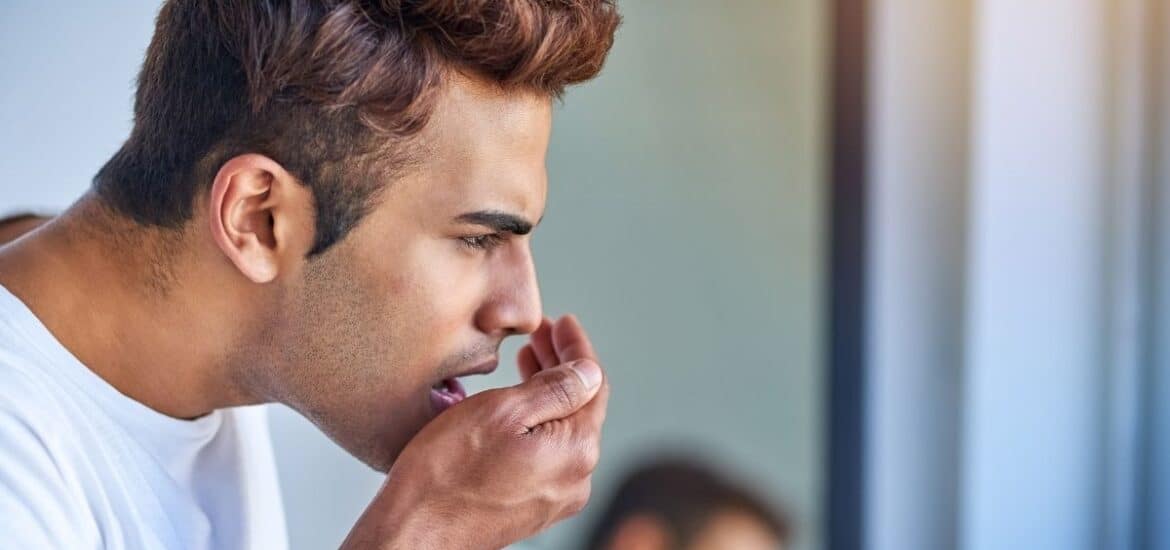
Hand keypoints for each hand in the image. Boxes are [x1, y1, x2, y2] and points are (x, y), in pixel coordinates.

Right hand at [341, 315, 609, 549]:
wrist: (414, 531)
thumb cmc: (447, 472)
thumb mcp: (502, 410)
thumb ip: (555, 389)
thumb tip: (588, 371)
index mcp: (576, 450)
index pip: (593, 384)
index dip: (577, 348)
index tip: (562, 322)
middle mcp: (576, 478)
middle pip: (580, 406)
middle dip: (562, 365)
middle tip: (540, 335)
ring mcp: (555, 496)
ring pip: (563, 428)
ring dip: (549, 391)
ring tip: (527, 360)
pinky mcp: (532, 506)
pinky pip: (548, 452)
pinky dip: (538, 420)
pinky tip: (517, 404)